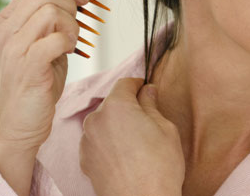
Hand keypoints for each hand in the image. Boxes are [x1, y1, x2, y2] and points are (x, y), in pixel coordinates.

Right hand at [0, 0, 89, 194]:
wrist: (19, 120)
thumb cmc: (36, 78)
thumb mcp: (41, 39)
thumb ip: (52, 17)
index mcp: (11, 18)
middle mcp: (9, 29)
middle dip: (71, 3)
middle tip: (77, 23)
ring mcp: (15, 47)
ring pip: (50, 11)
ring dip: (72, 24)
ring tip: (70, 40)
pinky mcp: (28, 67)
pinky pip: (55, 39)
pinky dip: (69, 41)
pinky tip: (68, 51)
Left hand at [80, 77, 184, 195]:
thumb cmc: (158, 167)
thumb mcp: (165, 127)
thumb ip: (151, 104)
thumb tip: (147, 91)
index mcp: (116, 106)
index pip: (125, 83)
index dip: (138, 85)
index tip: (147, 91)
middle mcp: (95, 120)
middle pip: (113, 103)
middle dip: (128, 106)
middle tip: (147, 119)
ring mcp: (87, 142)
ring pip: (104, 122)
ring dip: (117, 124)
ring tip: (136, 141)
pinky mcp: (84, 161)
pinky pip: (98, 141)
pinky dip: (109, 142)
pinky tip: (125, 155)